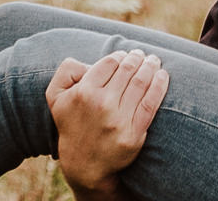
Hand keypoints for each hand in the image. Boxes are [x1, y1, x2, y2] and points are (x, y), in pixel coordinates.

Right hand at [46, 49, 169, 196]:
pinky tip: (163, 76)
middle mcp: (102, 104)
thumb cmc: (71, 123)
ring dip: (150, 67)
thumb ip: (66, 71)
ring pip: (141, 84)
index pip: (110, 63)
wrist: (83, 163)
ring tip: (154, 61)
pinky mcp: (134, 133)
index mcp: (84, 92)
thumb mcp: (55, 96)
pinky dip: (160, 86)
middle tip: (142, 54)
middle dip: (138, 58)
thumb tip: (90, 62)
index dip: (120, 56)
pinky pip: (151, 104)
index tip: (124, 55)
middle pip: (128, 70)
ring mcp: (119, 119)